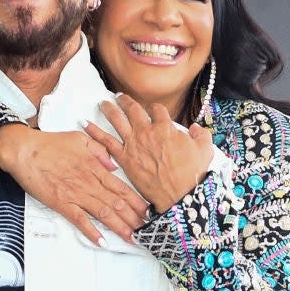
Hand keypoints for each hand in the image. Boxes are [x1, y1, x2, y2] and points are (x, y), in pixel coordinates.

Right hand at [0, 123, 149, 244]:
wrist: (24, 150)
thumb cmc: (49, 143)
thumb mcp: (80, 139)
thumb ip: (100, 151)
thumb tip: (113, 166)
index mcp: (95, 167)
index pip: (122, 187)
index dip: (137, 200)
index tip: (148, 211)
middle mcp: (89, 182)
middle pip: (117, 203)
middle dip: (133, 217)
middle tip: (146, 229)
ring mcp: (75, 194)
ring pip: (103, 213)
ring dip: (119, 227)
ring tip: (132, 238)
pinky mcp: (61, 203)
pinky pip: (80, 220)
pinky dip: (91, 231)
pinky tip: (102, 241)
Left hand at [83, 95, 213, 213]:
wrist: (178, 193)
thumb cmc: (192, 173)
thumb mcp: (204, 150)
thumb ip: (201, 135)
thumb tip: (196, 129)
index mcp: (166, 127)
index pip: (156, 110)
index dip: (153, 108)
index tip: (150, 109)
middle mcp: (147, 131)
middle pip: (133, 109)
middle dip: (126, 101)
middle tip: (119, 97)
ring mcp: (133, 144)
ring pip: (117, 120)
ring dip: (109, 109)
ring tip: (102, 103)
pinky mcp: (123, 158)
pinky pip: (105, 141)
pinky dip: (94, 132)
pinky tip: (85, 124)